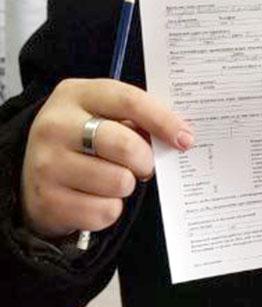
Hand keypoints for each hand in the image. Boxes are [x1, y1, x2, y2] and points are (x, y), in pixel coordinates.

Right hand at [20, 79, 193, 239]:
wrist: (31, 177)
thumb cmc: (82, 141)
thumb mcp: (103, 116)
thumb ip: (136, 119)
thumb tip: (178, 137)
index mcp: (75, 95)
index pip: (129, 101)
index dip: (164, 121)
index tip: (185, 139)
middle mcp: (55, 126)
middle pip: (126, 146)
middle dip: (146, 161)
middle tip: (144, 166)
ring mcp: (46, 164)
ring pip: (119, 182)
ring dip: (126, 186)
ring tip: (112, 180)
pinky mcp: (46, 201)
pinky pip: (104, 211)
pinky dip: (110, 210)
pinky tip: (95, 198)